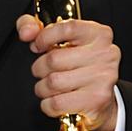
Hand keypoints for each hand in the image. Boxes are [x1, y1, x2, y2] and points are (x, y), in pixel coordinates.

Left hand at [15, 14, 119, 130]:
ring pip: (53, 82)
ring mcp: (103, 77)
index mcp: (98, 34)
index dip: (44, 37)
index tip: (38, 45)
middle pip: (53, 59)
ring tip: (50, 87)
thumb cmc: (76, 65)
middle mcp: (105, 54)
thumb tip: (26, 32)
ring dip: (43, 88)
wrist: (100, 98)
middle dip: (39, 68)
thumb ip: (34, 26)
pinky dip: (48, 104)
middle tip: (44, 71)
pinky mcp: (96, 100)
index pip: (66, 28)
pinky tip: (56, 100)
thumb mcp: (58, 39)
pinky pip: (56, 103)